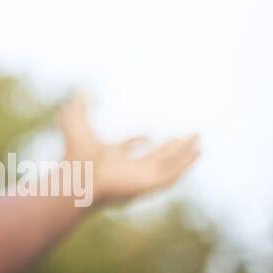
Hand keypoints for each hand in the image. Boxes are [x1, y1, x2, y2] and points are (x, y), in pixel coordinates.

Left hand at [58, 92, 199, 206]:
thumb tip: (82, 88)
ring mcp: (140, 177)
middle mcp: (127, 169)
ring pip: (169, 164)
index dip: (137, 139)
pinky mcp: (151, 184)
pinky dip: (186, 163)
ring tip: (198, 138)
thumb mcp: (75, 122)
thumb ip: (80, 105)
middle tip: (186, 135)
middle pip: (155, 158)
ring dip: (184, 152)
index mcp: (110, 157)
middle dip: (171, 147)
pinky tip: (197, 151)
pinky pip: (174, 174)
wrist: (79, 176)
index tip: (149, 133)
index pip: (128, 149)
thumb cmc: (74, 153)